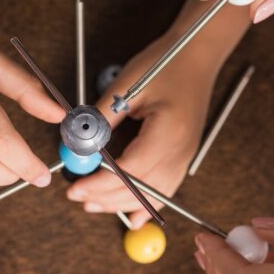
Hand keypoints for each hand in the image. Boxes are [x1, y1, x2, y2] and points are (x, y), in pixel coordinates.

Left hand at [66, 31, 218, 226]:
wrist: (197, 55)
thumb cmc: (166, 63)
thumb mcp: (128, 86)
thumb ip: (102, 117)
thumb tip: (77, 140)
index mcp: (168, 132)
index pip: (131, 170)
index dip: (101, 183)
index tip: (76, 187)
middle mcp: (180, 150)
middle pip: (140, 188)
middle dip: (105, 197)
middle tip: (76, 196)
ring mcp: (185, 156)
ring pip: (152, 194)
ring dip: (121, 204)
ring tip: (92, 205)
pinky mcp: (183, 156)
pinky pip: (165, 189)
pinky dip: (147, 205)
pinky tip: (133, 217)